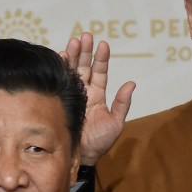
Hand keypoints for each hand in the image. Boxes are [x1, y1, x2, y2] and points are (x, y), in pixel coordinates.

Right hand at [61, 32, 135, 165]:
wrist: (81, 156)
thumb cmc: (100, 142)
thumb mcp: (116, 123)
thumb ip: (122, 103)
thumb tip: (131, 83)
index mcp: (98, 95)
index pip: (100, 72)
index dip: (101, 58)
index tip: (103, 44)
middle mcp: (84, 91)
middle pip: (85, 66)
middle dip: (85, 51)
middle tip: (85, 36)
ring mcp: (71, 94)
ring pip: (72, 70)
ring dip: (72, 56)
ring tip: (73, 42)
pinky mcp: (60, 99)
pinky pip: (59, 82)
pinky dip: (59, 69)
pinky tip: (60, 57)